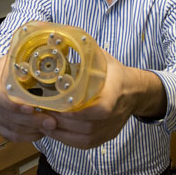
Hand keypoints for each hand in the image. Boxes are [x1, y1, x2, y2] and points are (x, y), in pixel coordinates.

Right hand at [0, 56, 56, 142]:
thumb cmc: (8, 67)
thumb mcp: (16, 59)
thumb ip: (28, 57)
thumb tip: (49, 50)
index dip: (14, 104)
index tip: (31, 107)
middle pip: (8, 115)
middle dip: (32, 120)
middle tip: (51, 121)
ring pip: (11, 128)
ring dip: (33, 130)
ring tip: (50, 126)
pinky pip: (11, 136)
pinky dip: (27, 136)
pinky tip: (40, 132)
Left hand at [42, 50, 165, 148]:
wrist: (135, 91)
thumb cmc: (113, 71)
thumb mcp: (99, 54)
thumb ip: (78, 45)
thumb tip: (48, 31)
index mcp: (116, 91)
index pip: (101, 108)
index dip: (79, 112)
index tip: (59, 105)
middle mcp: (115, 114)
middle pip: (86, 126)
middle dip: (61, 120)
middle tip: (40, 110)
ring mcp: (110, 129)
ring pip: (82, 137)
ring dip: (59, 130)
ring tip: (42, 118)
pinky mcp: (105, 137)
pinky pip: (83, 144)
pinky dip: (65, 138)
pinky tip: (52, 128)